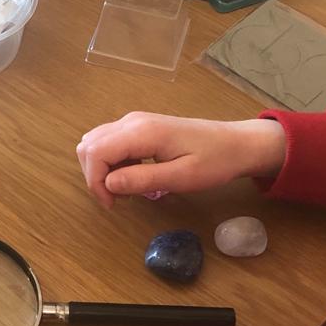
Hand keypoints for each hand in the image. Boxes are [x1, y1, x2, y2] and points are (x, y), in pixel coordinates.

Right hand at [76, 113, 285, 208]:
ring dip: (101, 169)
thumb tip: (108, 184)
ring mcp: (135, 121)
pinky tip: (133, 175)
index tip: (113, 204)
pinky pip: (110, 141)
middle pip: (89, 145)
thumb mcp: (182, 177)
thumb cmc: (215, 161)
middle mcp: (132, 122)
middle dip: (95, 176)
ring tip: (126, 188)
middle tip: (117, 199)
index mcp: (141, 133)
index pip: (96, 152)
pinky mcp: (140, 126)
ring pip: (96, 142)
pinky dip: (112, 162)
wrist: (237, 143)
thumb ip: (143, 179)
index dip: (95, 181)